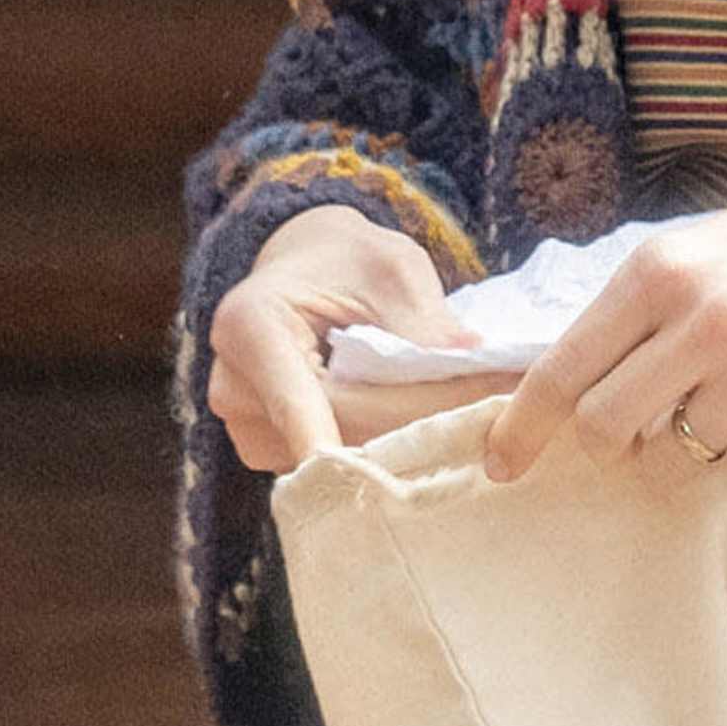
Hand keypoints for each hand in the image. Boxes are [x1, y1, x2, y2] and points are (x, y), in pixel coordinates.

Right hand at [208, 202, 486, 473]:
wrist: (306, 267)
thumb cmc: (347, 259)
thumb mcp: (391, 268)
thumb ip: (422, 318)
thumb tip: (471, 359)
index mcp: (249, 327)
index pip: (321, 400)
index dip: (397, 419)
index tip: (463, 434)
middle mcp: (232, 388)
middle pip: (335, 436)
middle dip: (417, 435)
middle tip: (495, 428)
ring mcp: (244, 427)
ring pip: (337, 458)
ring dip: (403, 450)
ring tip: (471, 429)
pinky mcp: (267, 449)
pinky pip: (331, 465)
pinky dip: (382, 453)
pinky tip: (429, 438)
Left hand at [480, 158, 726, 484]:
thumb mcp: (685, 253)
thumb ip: (625, 315)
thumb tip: (554, 389)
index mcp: (658, 271)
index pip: (566, 369)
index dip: (522, 427)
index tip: (499, 464)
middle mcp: (703, 319)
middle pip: (603, 429)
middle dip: (602, 443)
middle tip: (623, 428)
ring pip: (666, 460)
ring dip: (666, 451)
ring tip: (696, 409)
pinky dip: (723, 445)